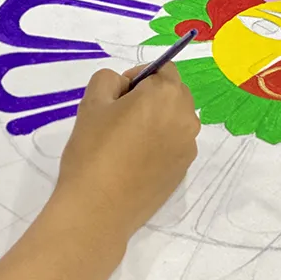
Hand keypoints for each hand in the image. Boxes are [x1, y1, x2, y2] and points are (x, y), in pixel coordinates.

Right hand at [56, 64, 199, 240]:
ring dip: (157, 120)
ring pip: (175, 120)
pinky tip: (134, 161)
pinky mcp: (183, 171)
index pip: (162, 69)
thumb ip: (110, 79)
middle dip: (151, 97)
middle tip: (119, 117)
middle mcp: (186, 118)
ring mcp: (188, 147)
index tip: (117, 96)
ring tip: (126, 141)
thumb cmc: (93, 150)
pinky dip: (160, 144)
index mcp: (167, 95)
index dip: (138, 77)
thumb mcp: (92, 102)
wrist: (98, 209)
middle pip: (173, 94)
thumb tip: (127, 88)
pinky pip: (174, 144)